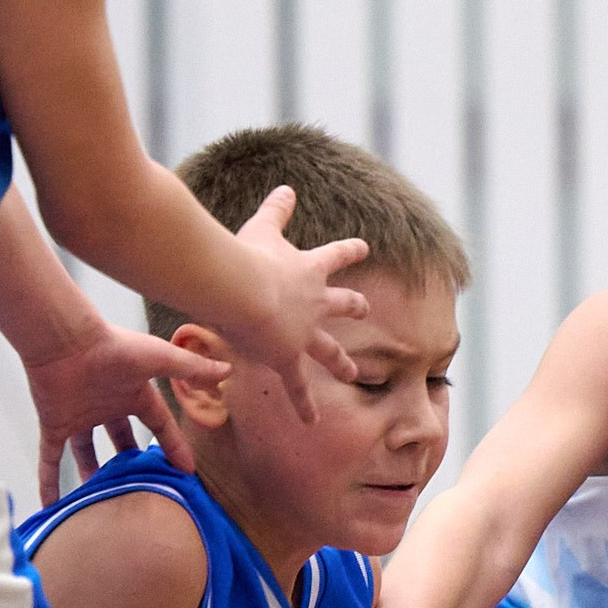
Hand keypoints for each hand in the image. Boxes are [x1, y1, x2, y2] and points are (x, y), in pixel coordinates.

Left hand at [21, 320, 227, 506]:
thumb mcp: (161, 359)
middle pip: (121, 439)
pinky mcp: (53, 423)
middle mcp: (107, 405)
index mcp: (133, 392)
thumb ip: (192, 368)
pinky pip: (52, 457)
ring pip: (86, 451)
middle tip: (142, 486)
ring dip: (93, 474)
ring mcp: (79, 416)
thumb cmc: (112, 345)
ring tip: (101, 503)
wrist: (64, 339)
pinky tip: (52, 506)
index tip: (186, 471)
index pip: (159, 423)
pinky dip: (49, 480)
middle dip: (130, 460)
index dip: (173, 445)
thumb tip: (228, 370)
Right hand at [220, 186, 371, 422]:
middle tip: (364, 310)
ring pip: (330, 352)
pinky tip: (312, 422)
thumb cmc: (246, 257)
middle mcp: (316, 304)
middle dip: (354, 307)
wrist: (242, 290)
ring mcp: (305, 334)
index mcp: (311, 270)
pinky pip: (298, 387)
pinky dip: (304, 405)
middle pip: (344, 305)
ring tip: (352, 373)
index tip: (364, 247)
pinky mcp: (288, 358)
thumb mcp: (262, 227)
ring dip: (341, 362)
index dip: (350, 250)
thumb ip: (275, 210)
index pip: (336, 256)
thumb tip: (286, 185)